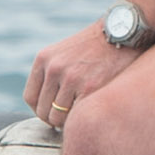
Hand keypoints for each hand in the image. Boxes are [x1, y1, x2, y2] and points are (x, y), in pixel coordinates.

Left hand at [26, 20, 144, 134]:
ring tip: (82, 114)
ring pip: (57, 118)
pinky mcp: (89, 88)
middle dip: (55, 118)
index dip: (41, 109)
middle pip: (43, 111)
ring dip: (69, 121)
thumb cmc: (97, 47)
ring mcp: (71, 79)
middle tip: (71, 117)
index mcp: (44, 59)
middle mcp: (54, 68)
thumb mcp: (65, 53)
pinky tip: (91, 111)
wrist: (123, 32)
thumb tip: (47, 109)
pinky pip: (76, 116)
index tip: (53, 112)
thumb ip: (53, 75)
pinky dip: (82, 118)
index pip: (30, 97)